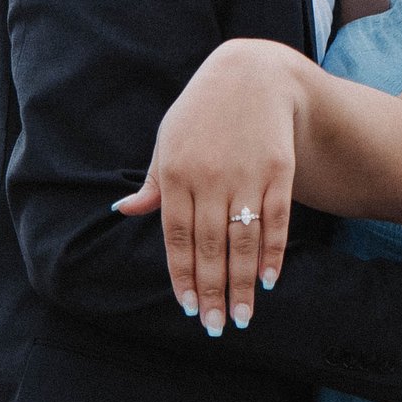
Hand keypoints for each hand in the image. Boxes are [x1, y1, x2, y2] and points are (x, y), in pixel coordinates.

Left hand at [115, 40, 302, 334]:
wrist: (253, 74)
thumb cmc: (202, 112)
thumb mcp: (168, 140)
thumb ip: (153, 182)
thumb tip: (124, 212)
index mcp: (176, 172)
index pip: (177, 236)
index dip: (183, 274)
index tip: (187, 307)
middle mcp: (210, 177)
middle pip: (211, 245)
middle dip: (212, 291)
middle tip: (214, 327)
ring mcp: (246, 175)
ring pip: (243, 240)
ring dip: (242, 283)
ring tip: (241, 317)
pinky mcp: (278, 170)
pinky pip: (275, 219)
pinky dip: (272, 252)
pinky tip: (268, 280)